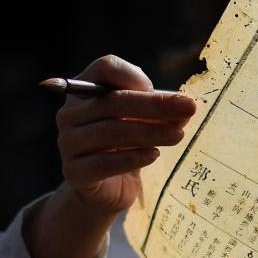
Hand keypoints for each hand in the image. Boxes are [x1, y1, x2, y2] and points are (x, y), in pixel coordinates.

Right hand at [56, 55, 195, 213]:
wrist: (106, 189)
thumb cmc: (125, 147)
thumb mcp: (144, 123)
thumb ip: (160, 112)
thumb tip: (184, 107)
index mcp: (85, 91)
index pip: (105, 67)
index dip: (135, 76)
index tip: (164, 91)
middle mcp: (70, 113)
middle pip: (113, 100)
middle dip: (156, 104)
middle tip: (189, 109)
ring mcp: (68, 143)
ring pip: (111, 131)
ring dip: (150, 131)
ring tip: (178, 136)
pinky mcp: (74, 172)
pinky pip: (104, 163)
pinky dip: (133, 158)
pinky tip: (154, 155)